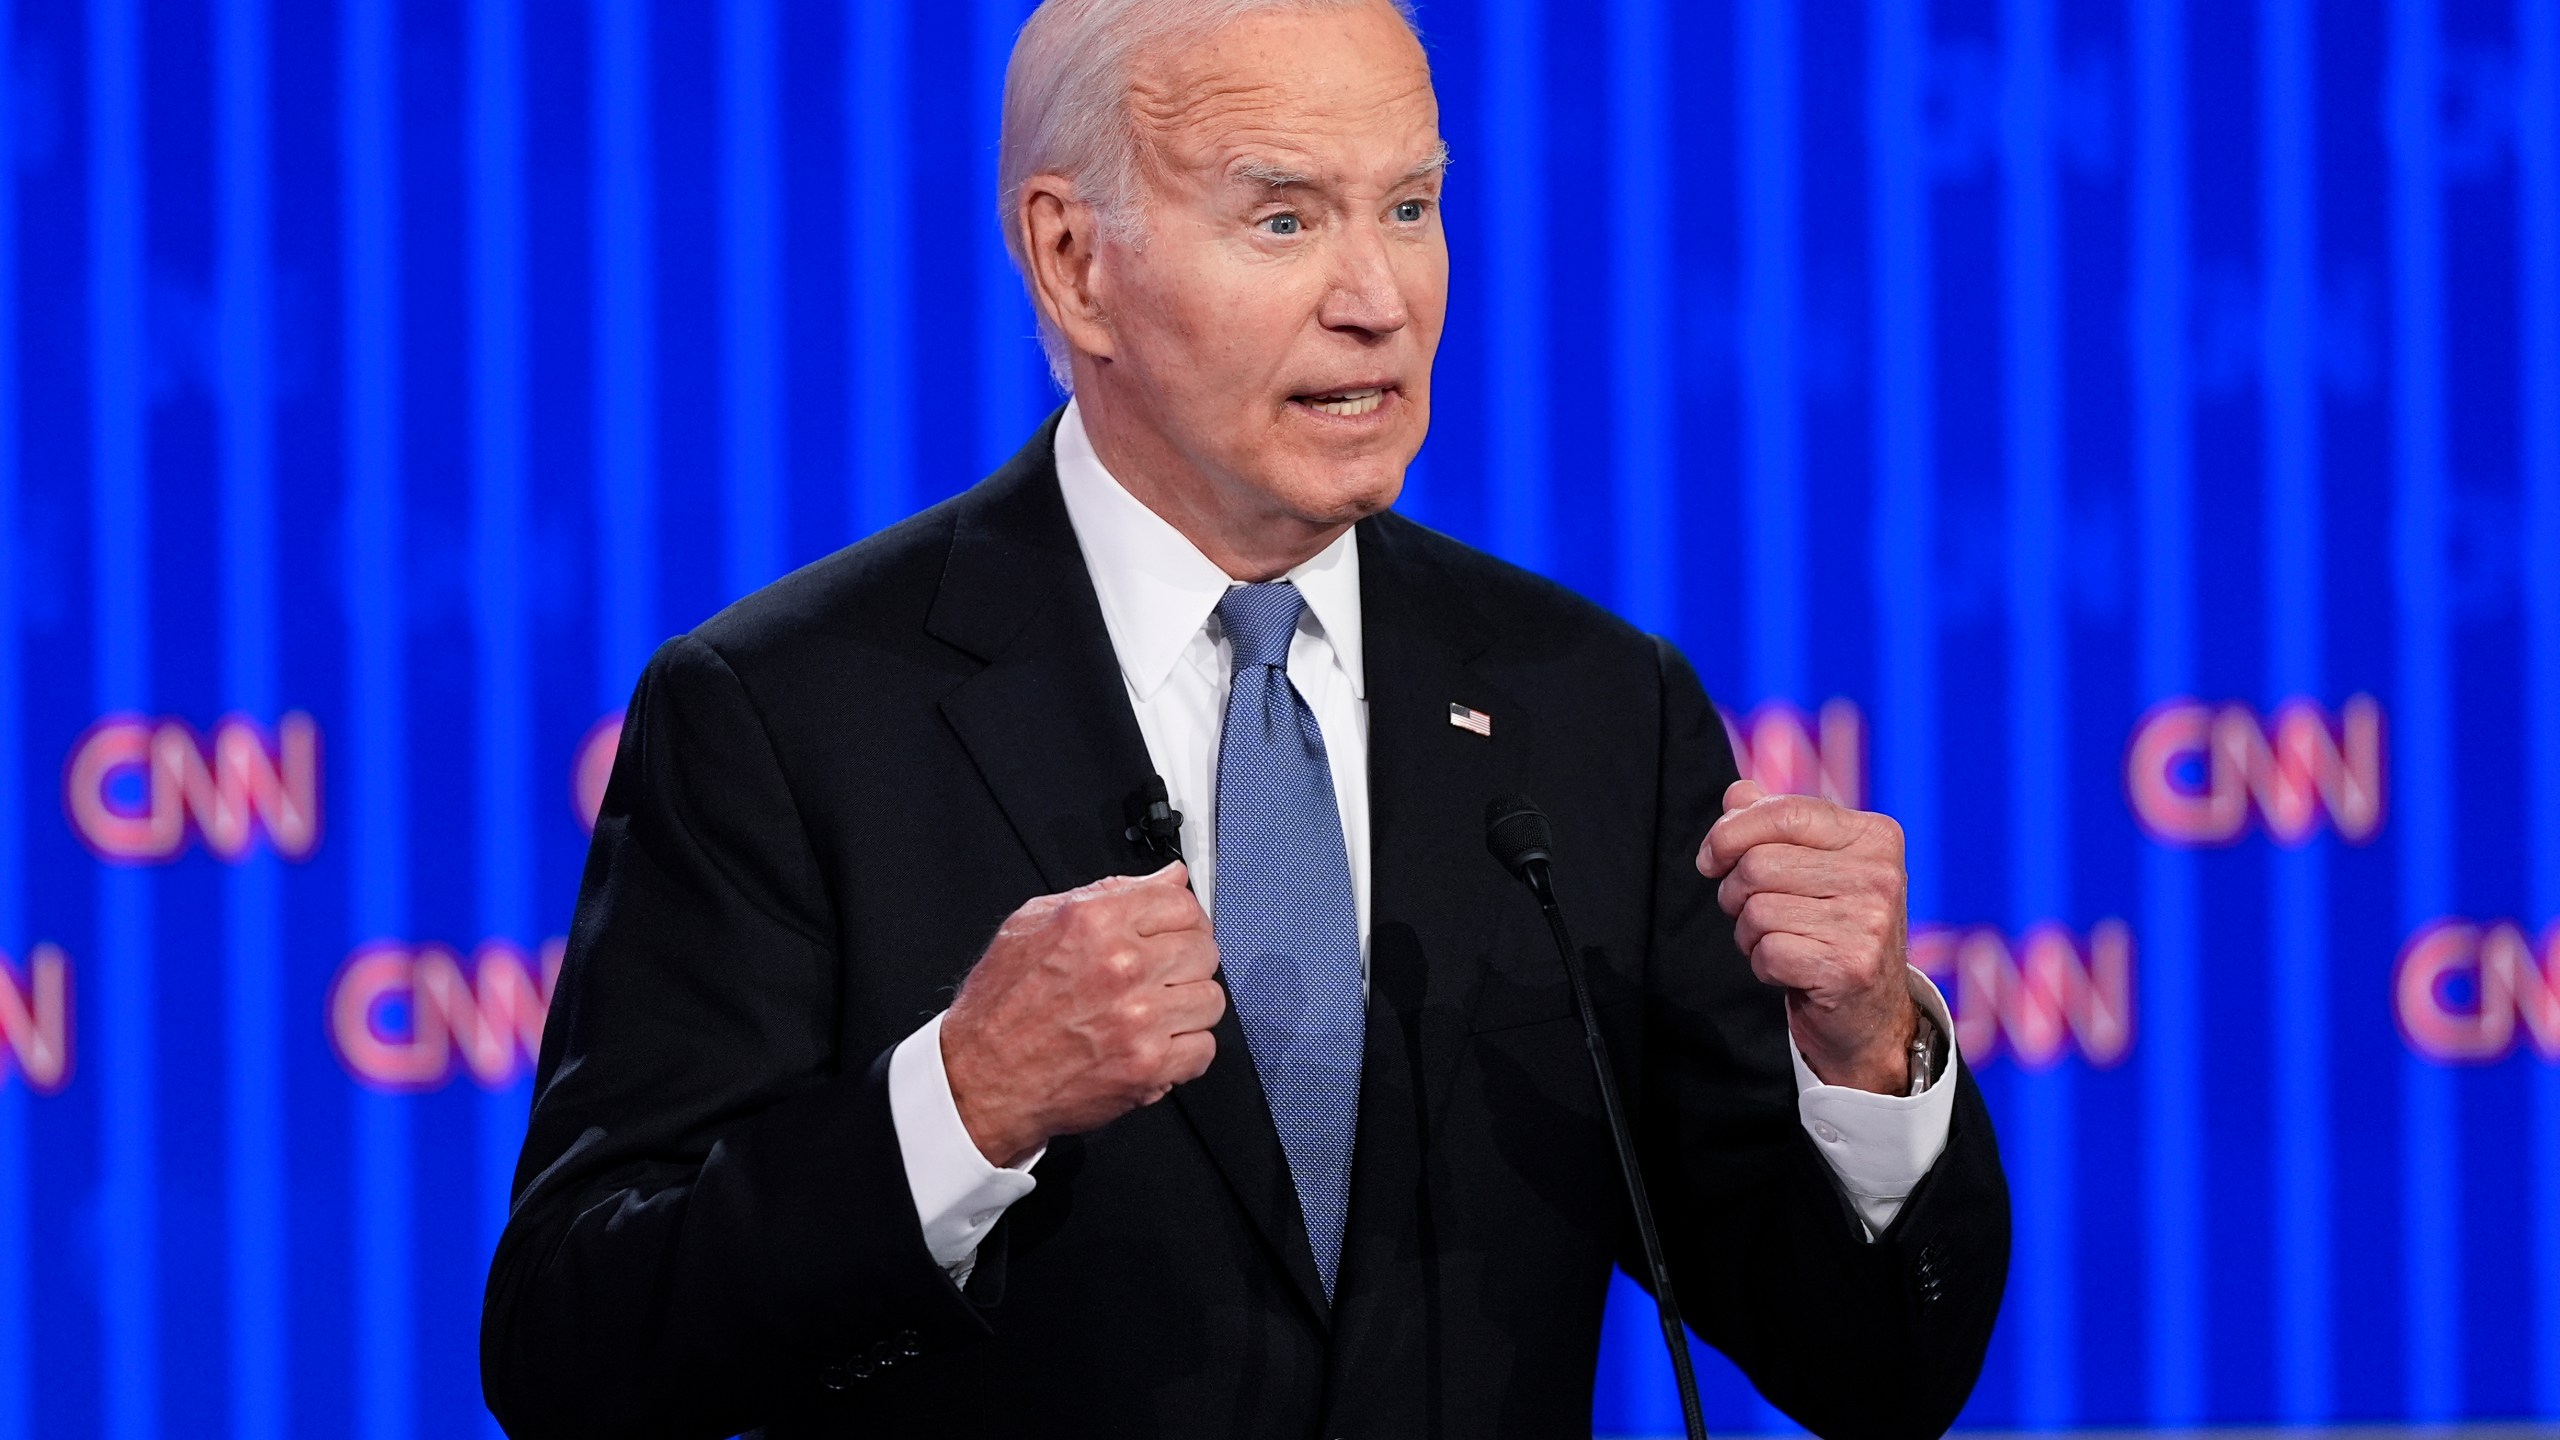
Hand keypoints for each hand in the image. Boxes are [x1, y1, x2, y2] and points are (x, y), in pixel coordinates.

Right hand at [941, 863, 1225, 1165]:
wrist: (980, 1077)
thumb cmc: (1001, 1005)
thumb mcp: (1035, 922)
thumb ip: (1110, 892)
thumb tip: (1167, 876)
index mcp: (1096, 921)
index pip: (1182, 902)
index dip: (1182, 918)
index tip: (1175, 931)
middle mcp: (1123, 966)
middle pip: (1204, 949)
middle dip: (1186, 961)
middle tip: (1159, 976)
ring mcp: (1140, 1018)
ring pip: (1210, 999)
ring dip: (1188, 1007)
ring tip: (1155, 1013)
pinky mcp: (1148, 1066)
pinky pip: (1203, 1049)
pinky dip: (1185, 1051)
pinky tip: (1155, 1045)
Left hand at [1696, 780, 1917, 1093]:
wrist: (1870, 1013)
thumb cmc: (1833, 927)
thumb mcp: (1814, 864)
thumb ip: (1776, 822)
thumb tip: (1737, 794)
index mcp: (1875, 836)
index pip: (1783, 812)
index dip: (1730, 832)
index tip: (1711, 859)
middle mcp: (1880, 874)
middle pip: (1759, 863)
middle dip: (1735, 892)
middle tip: (1752, 912)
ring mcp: (1870, 922)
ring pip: (1757, 908)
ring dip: (1748, 931)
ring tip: (1777, 940)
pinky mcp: (1850, 967)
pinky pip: (1767, 951)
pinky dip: (1762, 963)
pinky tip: (1789, 969)